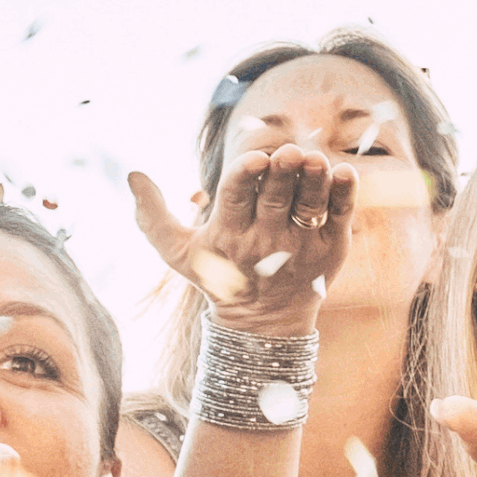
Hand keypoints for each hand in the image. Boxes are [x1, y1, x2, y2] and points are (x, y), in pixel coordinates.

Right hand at [129, 145, 354, 338]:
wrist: (263, 324)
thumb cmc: (218, 277)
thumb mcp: (177, 252)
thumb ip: (152, 215)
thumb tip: (131, 174)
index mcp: (228, 234)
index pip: (236, 197)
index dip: (245, 175)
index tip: (256, 159)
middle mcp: (265, 240)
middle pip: (275, 196)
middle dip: (283, 171)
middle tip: (290, 152)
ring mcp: (301, 245)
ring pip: (310, 204)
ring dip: (314, 178)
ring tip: (315, 159)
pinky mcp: (331, 248)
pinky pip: (340, 216)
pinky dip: (344, 194)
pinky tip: (344, 172)